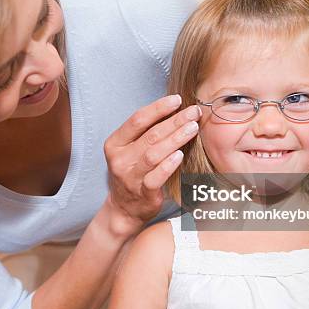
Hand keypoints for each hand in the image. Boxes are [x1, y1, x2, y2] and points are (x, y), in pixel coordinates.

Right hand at [103, 95, 200, 236]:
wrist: (124, 209)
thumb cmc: (132, 173)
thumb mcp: (130, 150)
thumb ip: (146, 132)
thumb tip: (174, 109)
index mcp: (115, 143)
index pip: (137, 120)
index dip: (158, 108)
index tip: (177, 100)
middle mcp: (120, 159)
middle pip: (150, 135)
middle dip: (174, 121)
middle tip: (193, 112)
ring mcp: (130, 177)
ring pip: (154, 154)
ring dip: (175, 139)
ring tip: (193, 128)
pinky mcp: (143, 193)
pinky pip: (156, 177)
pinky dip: (168, 165)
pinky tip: (181, 155)